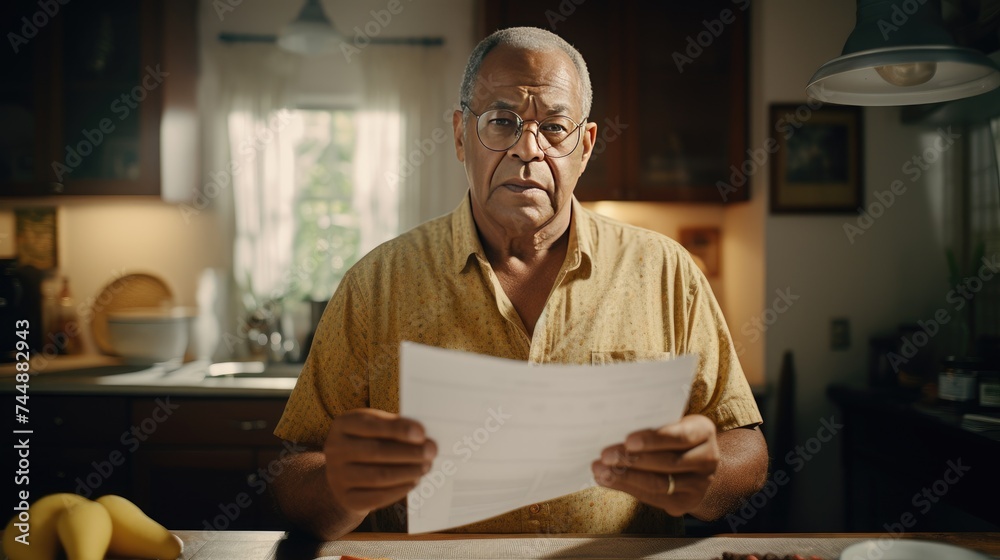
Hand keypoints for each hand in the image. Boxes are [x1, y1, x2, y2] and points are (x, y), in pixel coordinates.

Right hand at [324, 408, 436, 514]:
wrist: (344, 472)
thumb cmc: (369, 441)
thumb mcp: (376, 427)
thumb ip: (394, 428)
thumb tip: (423, 438)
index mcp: (343, 424)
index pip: (371, 425)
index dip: (398, 429)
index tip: (422, 433)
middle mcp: (335, 449)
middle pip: (376, 452)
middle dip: (409, 452)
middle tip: (432, 451)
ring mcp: (337, 475)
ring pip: (378, 476)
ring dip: (408, 472)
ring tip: (426, 467)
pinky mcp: (346, 497)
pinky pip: (376, 497)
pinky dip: (399, 489)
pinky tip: (413, 481)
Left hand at [592, 414, 718, 516]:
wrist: (695, 461)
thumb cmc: (672, 434)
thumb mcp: (672, 421)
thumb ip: (652, 422)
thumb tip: (612, 424)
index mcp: (704, 431)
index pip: (680, 436)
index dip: (654, 439)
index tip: (628, 440)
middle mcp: (708, 459)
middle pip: (667, 462)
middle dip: (632, 459)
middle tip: (605, 455)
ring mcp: (699, 484)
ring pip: (658, 483)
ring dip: (625, 477)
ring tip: (600, 470)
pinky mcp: (686, 503)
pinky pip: (653, 498)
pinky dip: (627, 488)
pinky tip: (607, 480)